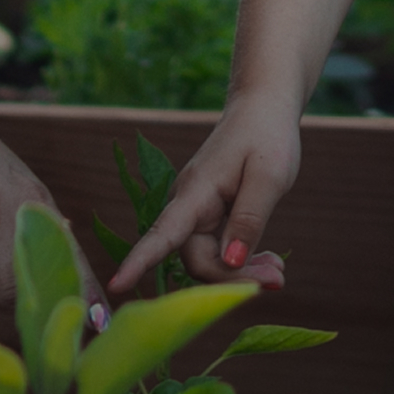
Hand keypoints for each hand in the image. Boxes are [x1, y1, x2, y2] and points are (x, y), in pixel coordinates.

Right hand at [106, 100, 295, 293]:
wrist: (262, 108)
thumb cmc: (266, 136)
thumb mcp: (268, 177)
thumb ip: (249, 220)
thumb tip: (230, 262)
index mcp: (196, 192)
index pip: (162, 233)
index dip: (139, 261)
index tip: (115, 286)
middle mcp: (189, 205)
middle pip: (197, 261)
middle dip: (233, 277)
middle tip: (278, 279)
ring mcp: (199, 212)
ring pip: (210, 260)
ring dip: (242, 272)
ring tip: (277, 272)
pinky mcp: (211, 216)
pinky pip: (219, 251)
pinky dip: (243, 261)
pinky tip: (267, 261)